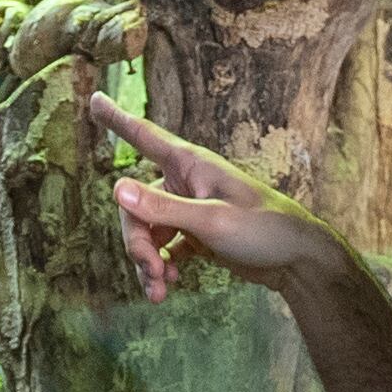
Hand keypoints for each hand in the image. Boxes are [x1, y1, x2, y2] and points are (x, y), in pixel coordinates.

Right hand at [86, 93, 348, 300]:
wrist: (298, 261)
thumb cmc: (263, 229)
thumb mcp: (211, 221)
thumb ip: (163, 209)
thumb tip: (117, 191)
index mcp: (190, 164)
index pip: (143, 135)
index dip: (116, 119)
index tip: (94, 100)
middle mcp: (186, 182)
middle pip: (136, 207)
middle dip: (137, 243)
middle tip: (152, 272)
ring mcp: (190, 209)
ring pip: (149, 232)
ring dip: (148, 263)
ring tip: (159, 291)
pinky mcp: (197, 235)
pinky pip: (164, 248)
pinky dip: (162, 267)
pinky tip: (169, 286)